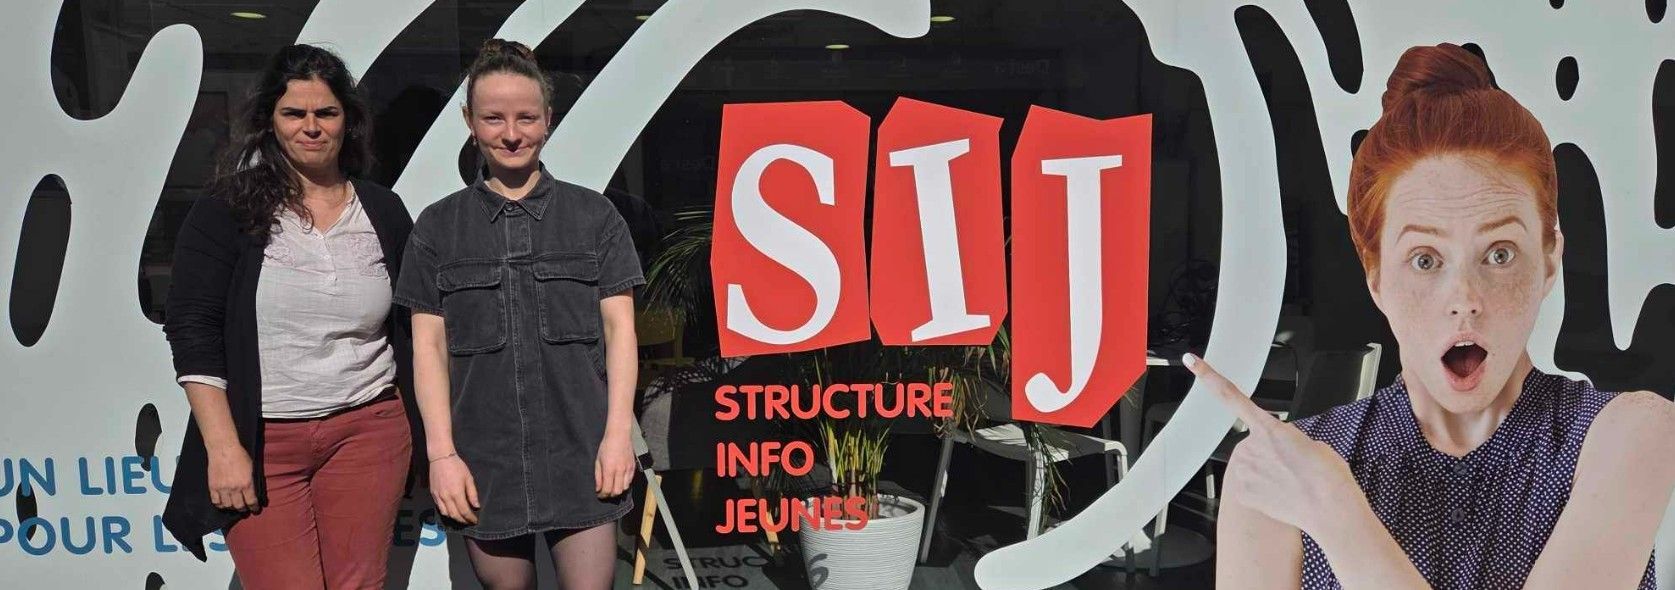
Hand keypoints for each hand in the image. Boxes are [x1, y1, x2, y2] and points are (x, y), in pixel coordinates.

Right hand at [207, 445, 257, 512]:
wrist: (223, 449)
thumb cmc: (240, 456)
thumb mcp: (251, 468)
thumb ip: (251, 481)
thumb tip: (253, 491)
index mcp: (246, 484)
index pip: (251, 501)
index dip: (254, 507)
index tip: (255, 509)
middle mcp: (234, 488)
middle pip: (239, 506)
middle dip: (243, 509)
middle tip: (244, 509)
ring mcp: (222, 488)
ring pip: (227, 505)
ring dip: (231, 507)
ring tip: (234, 506)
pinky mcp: (213, 487)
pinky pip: (215, 501)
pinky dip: (220, 504)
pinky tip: (223, 503)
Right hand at [429, 455, 479, 524]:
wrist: (441, 458)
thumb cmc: (457, 466)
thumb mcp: (468, 478)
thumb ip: (472, 494)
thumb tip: (476, 506)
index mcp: (456, 493)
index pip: (464, 511)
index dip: (470, 518)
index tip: (474, 520)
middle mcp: (446, 497)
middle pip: (454, 515)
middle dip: (462, 520)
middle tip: (469, 521)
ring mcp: (438, 496)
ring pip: (446, 514)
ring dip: (454, 518)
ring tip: (461, 518)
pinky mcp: (433, 494)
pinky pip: (439, 507)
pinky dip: (446, 512)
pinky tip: (451, 511)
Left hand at [595, 431, 635, 498]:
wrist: (619, 435)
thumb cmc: (607, 446)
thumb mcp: (598, 461)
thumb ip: (598, 476)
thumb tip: (598, 488)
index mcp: (609, 469)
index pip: (607, 489)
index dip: (602, 495)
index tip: (599, 494)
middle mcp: (620, 471)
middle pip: (617, 491)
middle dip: (610, 495)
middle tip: (605, 493)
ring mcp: (628, 469)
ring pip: (624, 488)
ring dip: (618, 490)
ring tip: (613, 487)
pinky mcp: (633, 467)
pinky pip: (630, 481)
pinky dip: (624, 484)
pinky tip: (619, 481)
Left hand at [1187, 353, 1361, 534]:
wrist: (1329, 508)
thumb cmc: (1327, 477)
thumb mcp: (1311, 444)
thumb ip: (1286, 438)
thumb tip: (1278, 446)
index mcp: (1270, 427)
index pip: (1231, 395)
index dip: (1208, 377)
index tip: (1191, 362)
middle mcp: (1250, 445)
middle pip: (1252, 444)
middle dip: (1267, 453)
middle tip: (1291, 468)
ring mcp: (1242, 468)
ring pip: (1249, 466)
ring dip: (1264, 472)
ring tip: (1289, 483)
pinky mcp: (1240, 490)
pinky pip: (1247, 486)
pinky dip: (1260, 491)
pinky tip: (1279, 495)